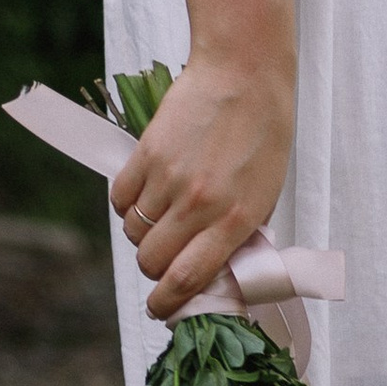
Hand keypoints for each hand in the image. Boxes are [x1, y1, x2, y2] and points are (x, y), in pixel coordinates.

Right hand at [110, 46, 295, 320]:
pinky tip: (143, 197)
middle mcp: (200, 204)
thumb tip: (214, 269)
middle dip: (153, 270)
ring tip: (160, 220)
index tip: (160, 310)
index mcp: (236, 220)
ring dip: (142, 235)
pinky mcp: (146, 153)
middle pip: (152, 260)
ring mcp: (170, 179)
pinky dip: (126, 205)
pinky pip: (120, 197)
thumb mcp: (266, 194)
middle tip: (162, 261)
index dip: (169, 302)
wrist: (243, 75)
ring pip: (134, 231)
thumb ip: (239, 233)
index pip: (189, 278)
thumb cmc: (263, 137)